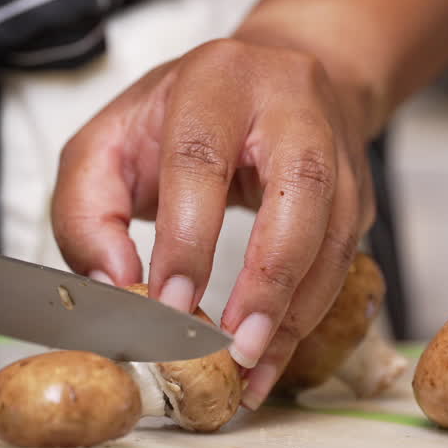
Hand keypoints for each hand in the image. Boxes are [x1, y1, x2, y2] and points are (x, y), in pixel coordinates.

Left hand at [53, 37, 375, 407]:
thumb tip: (116, 284)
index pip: (201, 158)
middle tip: (233, 346)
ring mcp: (337, 149)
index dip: (188, 238)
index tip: (170, 305)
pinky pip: (345, 260)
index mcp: (217, 81)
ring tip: (253, 368)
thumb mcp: (110, 142)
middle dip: (266, 280)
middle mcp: (291, 106)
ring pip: (335, 234)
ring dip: (296, 311)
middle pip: (299, 190)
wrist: (275, 79)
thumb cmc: (184, 115)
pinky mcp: (359, 191)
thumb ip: (87, 209)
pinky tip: (274, 354)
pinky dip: (308, 315)